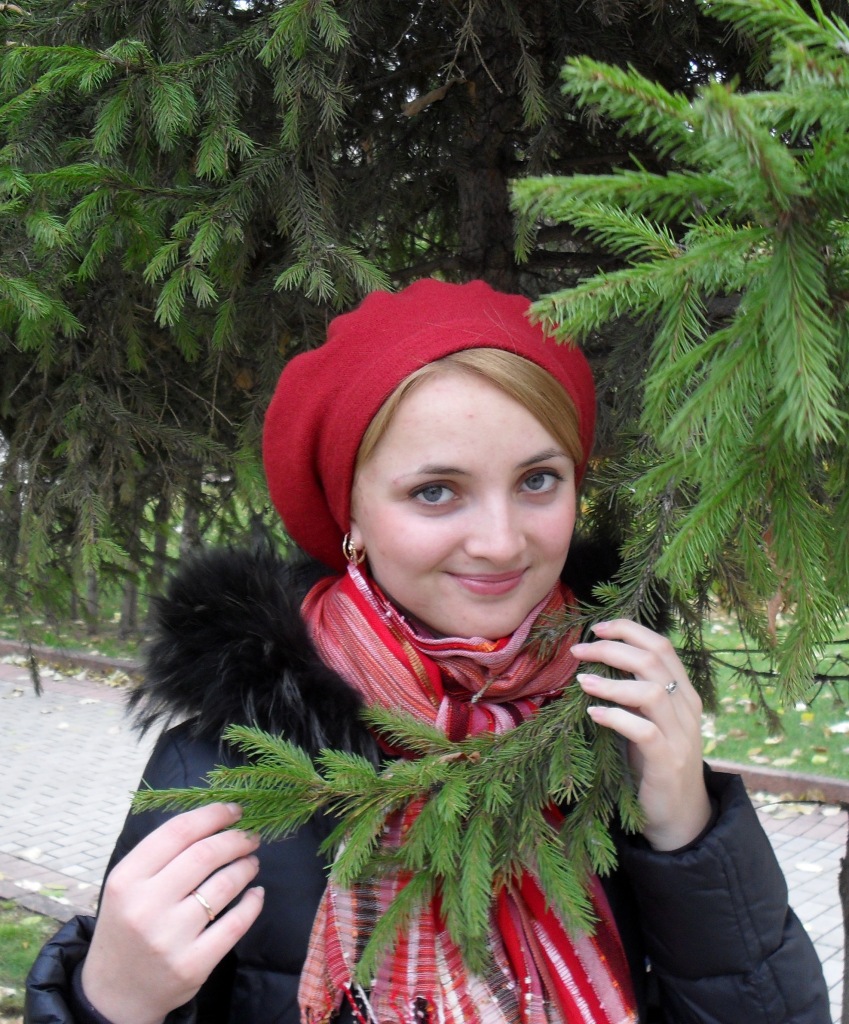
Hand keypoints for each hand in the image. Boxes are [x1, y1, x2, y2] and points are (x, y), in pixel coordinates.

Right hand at [82, 803, 264, 1023]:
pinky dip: (252, 902)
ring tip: (251, 862)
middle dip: (236, 839)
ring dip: (246, 867)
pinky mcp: (193, 965)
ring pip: (224, 885)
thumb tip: (215, 820)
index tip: (234, 810)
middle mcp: (146, 906)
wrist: (115, 993)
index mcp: (126, 879)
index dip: (212, 815)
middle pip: (205, 855)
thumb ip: (162, 855)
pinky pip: (236, 923)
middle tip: (250, 837)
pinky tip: (256, 893)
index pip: (178, 832)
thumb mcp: (127, 887)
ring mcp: (170, 938)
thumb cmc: (126, 927)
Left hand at [571, 619, 711, 851]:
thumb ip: (633, 692)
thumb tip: (593, 662)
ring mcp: (680, 735)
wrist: (679, 815)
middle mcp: (686, 708)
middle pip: (653, 660)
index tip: (596, 628)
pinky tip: (594, 713)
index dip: (628, 630)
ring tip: (582, 681)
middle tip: (578, 651)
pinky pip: (645, 731)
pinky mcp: (668, 761)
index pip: (661, 646)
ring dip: (612, 682)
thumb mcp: (647, 719)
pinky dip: (617, 717)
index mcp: (683, 692)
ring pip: (652, 691)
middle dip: (612, 649)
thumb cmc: (653, 761)